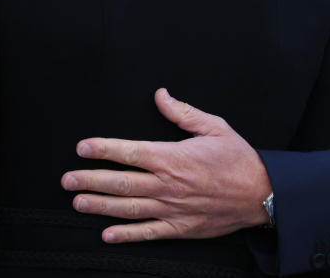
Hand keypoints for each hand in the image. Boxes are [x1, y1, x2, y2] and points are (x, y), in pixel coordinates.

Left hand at [62, 88, 272, 242]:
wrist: (262, 194)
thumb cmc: (238, 158)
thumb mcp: (215, 126)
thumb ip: (183, 113)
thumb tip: (160, 95)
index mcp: (174, 157)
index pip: (130, 152)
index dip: (103, 149)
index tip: (82, 147)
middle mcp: (168, 185)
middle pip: (121, 182)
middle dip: (90, 179)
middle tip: (67, 179)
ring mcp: (173, 209)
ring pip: (128, 208)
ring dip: (100, 206)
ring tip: (77, 202)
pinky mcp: (181, 228)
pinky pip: (148, 233)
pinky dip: (126, 236)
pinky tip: (107, 236)